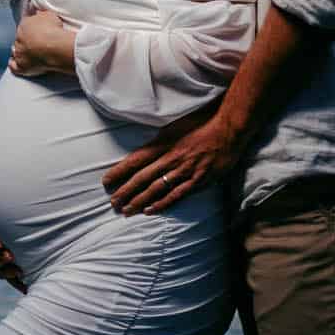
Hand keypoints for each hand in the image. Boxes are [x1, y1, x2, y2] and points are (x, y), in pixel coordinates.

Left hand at [9, 8, 76, 77]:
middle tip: (35, 44)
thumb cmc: (53, 30)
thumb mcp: (48, 15)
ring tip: (26, 53)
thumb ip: (41, 14)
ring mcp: (19, 54)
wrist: (55, 47)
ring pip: (15, 52)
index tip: (36, 32)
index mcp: (24, 26)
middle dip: (25, 41)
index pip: (24, 26)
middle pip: (19, 40)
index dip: (30, 30)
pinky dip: (14, 65)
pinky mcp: (22, 66)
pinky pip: (14, 67)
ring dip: (19, 52)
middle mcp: (18, 39)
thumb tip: (38, 12)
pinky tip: (15, 64)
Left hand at [103, 106, 244, 214]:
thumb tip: (144, 152)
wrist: (229, 128)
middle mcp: (170, 158)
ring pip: (156, 189)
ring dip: (139, 200)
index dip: (119, 171)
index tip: (106, 181)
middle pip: (142, 177)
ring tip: (125, 210)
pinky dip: (162, 204)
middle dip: (125, 191)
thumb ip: (160, 141)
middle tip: (112, 202)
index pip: (135, 159)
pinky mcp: (197, 180)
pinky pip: (176, 195)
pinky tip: (149, 210)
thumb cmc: (203, 124)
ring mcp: (184, 170)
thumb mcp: (175, 127)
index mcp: (163, 143)